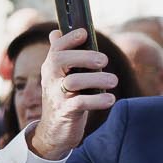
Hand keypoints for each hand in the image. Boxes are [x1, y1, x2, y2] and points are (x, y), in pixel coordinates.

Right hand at [29, 27, 116, 160]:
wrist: (53, 130)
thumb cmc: (61, 98)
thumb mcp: (58, 76)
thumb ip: (60, 55)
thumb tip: (56, 32)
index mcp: (50, 68)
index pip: (55, 48)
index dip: (68, 39)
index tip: (84, 33)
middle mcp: (50, 80)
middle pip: (59, 60)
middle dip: (83, 57)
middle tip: (103, 61)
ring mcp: (57, 96)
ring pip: (73, 82)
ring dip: (96, 79)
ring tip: (112, 81)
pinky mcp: (65, 112)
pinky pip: (80, 103)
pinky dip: (97, 100)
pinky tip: (109, 99)